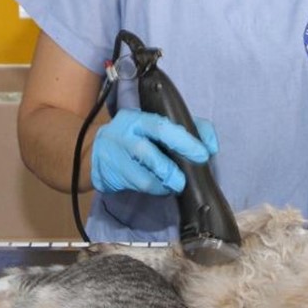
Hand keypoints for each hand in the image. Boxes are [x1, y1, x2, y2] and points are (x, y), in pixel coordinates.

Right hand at [90, 109, 217, 194]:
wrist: (95, 151)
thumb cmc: (137, 137)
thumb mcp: (157, 127)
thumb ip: (188, 130)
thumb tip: (212, 145)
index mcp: (138, 118)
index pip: (162, 126)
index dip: (184, 140)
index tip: (203, 154)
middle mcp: (123, 135)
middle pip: (147, 151)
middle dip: (170, 168)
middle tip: (185, 180)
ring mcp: (114, 156)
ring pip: (142, 174)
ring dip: (163, 183)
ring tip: (175, 185)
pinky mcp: (109, 175)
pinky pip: (136, 186)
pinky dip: (154, 189)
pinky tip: (161, 189)